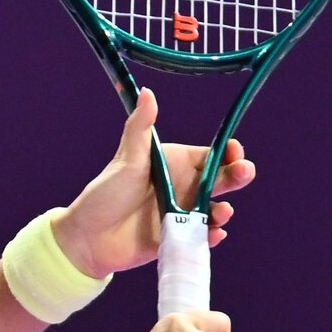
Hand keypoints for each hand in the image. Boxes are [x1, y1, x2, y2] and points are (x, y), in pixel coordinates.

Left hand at [51, 88, 255, 276]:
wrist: (87, 238)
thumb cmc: (105, 194)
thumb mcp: (126, 159)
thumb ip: (140, 128)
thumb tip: (147, 93)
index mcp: (174, 164)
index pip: (210, 156)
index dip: (227, 153)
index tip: (235, 152)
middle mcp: (182, 188)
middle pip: (221, 180)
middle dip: (237, 175)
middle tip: (244, 172)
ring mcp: (181, 214)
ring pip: (215, 210)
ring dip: (223, 210)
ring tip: (220, 212)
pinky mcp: (179, 238)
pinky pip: (203, 236)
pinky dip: (212, 235)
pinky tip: (212, 234)